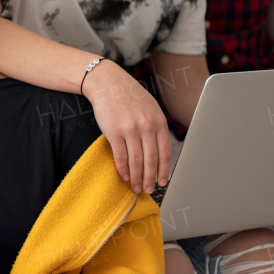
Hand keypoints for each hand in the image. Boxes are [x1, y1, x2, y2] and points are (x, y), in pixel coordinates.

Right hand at [83, 60, 171, 193]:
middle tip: (149, 190)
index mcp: (159, 122)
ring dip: (137, 178)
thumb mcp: (150, 108)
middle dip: (151, 179)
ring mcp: (130, 129)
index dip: (164, 171)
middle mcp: (147, 126)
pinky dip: (123, 169)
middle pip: (151, 160)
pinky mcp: (113, 132)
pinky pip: (120, 156)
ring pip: (136, 161)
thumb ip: (157, 127)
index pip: (165, 153)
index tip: (162, 182)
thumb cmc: (129, 96)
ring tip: (136, 187)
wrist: (108, 83)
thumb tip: (160, 150)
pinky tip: (124, 176)